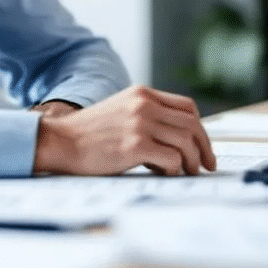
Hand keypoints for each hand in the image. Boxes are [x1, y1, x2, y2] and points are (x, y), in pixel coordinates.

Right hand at [32, 85, 215, 175]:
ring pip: (186, 142)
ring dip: (192, 161)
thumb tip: (176, 138)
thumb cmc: (88, 133)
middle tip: (206, 165)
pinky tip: (163, 173)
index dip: (200, 129)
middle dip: (204, 147)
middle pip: (192, 124)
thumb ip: (146, 115)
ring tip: (187, 172)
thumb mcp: (120, 111)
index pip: (187, 107)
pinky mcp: (135, 145)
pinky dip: (174, 169)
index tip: (203, 146)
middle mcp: (145, 104)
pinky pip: (172, 159)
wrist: (60, 141)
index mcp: (143, 94)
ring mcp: (140, 123)